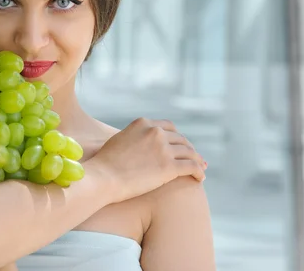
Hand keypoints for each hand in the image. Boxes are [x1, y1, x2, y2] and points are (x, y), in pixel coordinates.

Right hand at [86, 117, 206, 203]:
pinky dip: (198, 171)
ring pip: (189, 152)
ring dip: (197, 160)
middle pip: (181, 139)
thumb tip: (137, 144)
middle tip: (195, 158)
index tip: (181, 146)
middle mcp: (155, 132)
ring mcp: (163, 148)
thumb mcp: (118, 141)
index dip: (177, 137)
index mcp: (143, 123)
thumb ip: (133, 138)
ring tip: (201, 168)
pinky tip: (200, 178)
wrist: (102, 178)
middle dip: (189, 149)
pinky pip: (191, 166)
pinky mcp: (169, 166)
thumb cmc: (104, 165)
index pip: (168, 127)